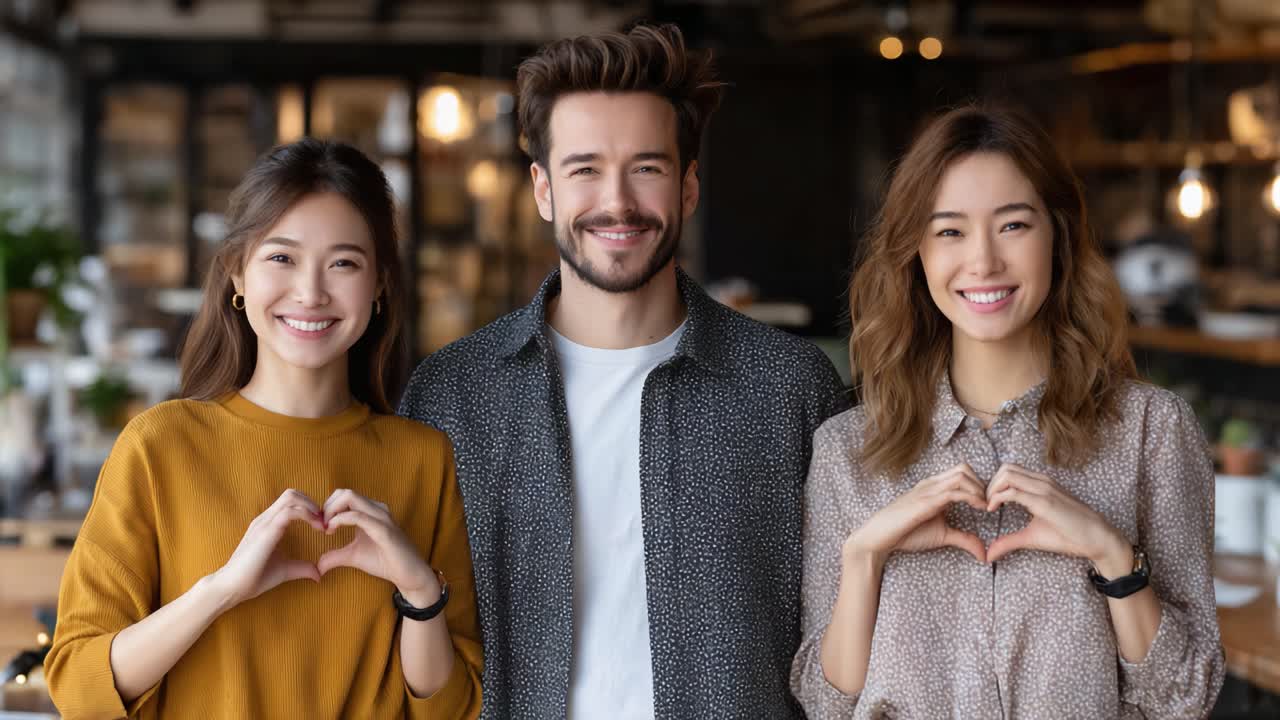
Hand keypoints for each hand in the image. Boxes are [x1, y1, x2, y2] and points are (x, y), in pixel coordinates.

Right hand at [209, 489, 325, 606]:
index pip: (290, 500)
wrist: (231, 588)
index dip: (310, 507)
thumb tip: (319, 574)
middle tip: (324, 521)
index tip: (323, 524)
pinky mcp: (266, 532)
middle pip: (291, 494)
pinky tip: (317, 529)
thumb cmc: (254, 578)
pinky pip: (289, 513)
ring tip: (322, 524)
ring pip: (290, 498)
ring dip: (312, 507)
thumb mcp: (285, 570)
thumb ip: (302, 568)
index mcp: (268, 523)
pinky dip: (308, 515)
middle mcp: (265, 519)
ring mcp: (264, 523)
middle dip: (312, 502)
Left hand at [317, 489, 439, 603]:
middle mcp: (376, 509)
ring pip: (350, 497)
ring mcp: (381, 516)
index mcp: (370, 511)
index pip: (344, 496)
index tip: (320, 526)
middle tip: (321, 526)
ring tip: (326, 528)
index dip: (327, 507)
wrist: (408, 574)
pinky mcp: (383, 529)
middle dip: (327, 506)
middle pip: (345, 492)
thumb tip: (317, 566)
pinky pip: (358, 516)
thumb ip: (335, 556)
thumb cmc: (385, 562)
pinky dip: (340, 520)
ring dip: (332, 510)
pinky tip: (332, 530)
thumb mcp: (353, 556)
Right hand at [844, 463, 988, 566]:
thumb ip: (963, 539)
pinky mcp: (925, 501)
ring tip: (986, 506)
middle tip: (990, 503)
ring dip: (980, 489)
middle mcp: (931, 484)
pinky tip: (980, 509)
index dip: (980, 485)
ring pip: (961, 475)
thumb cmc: (906, 533)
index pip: (962, 473)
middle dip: (983, 484)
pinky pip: (954, 491)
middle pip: (964, 468)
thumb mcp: (942, 536)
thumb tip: (985, 553)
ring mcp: (928, 490)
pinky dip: (972, 497)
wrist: (879, 537)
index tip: (989, 503)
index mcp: (934, 487)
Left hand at [985, 464, 1128, 572]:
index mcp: (1039, 484)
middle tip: (983, 504)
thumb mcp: (1031, 537)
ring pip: (1007, 474)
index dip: (992, 484)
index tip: (985, 503)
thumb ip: (1009, 541)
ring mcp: (1044, 489)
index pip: (1008, 471)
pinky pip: (1014, 491)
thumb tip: (988, 554)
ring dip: (991, 488)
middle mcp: (1041, 481)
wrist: (1097, 539)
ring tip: (988, 507)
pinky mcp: (1045, 501)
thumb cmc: (1068, 535)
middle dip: (988, 484)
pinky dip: (997, 498)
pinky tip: (992, 510)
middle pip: (1004, 468)